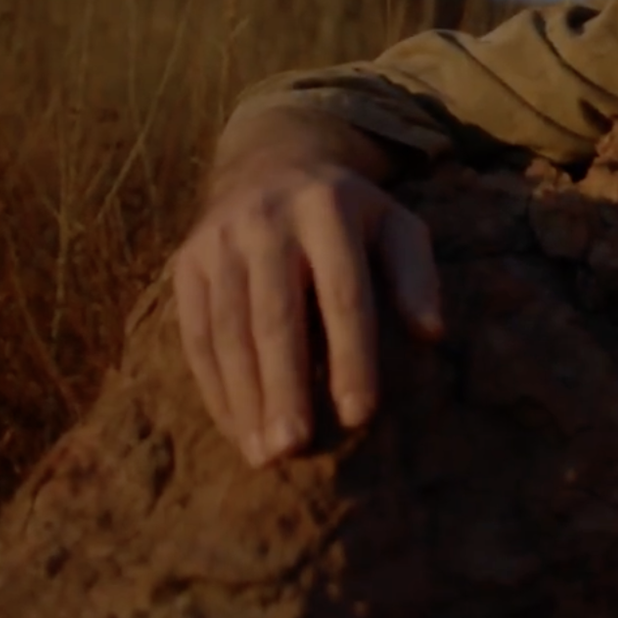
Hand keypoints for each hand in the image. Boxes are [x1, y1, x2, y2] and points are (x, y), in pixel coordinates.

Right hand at [170, 116, 441, 467]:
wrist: (271, 163)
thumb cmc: (350, 214)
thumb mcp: (395, 225)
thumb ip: (417, 275)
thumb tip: (431, 333)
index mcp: (329, 210)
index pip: (342, 295)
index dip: (351, 358)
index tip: (359, 415)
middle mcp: (266, 222)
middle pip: (275, 319)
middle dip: (284, 388)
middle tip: (295, 448)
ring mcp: (218, 241)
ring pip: (228, 332)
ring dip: (244, 398)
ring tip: (264, 454)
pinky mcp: (186, 263)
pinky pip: (195, 334)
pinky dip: (214, 386)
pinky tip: (235, 427)